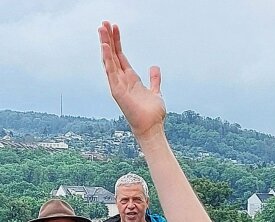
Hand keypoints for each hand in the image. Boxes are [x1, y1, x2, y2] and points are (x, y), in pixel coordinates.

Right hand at [99, 22, 165, 137]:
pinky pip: (110, 72)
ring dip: (105, 44)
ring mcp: (118, 84)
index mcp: (130, 78)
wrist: (152, 127)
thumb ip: (154, 79)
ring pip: (109, 60)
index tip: (114, 27)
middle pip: (113, 55)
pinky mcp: (117, 91)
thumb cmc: (152, 113)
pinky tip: (105, 47)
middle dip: (108, 38)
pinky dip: (107, 59)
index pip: (120, 56)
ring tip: (101, 29)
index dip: (117, 42)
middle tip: (104, 22)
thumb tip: (154, 67)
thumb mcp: (155, 92)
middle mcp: (122, 80)